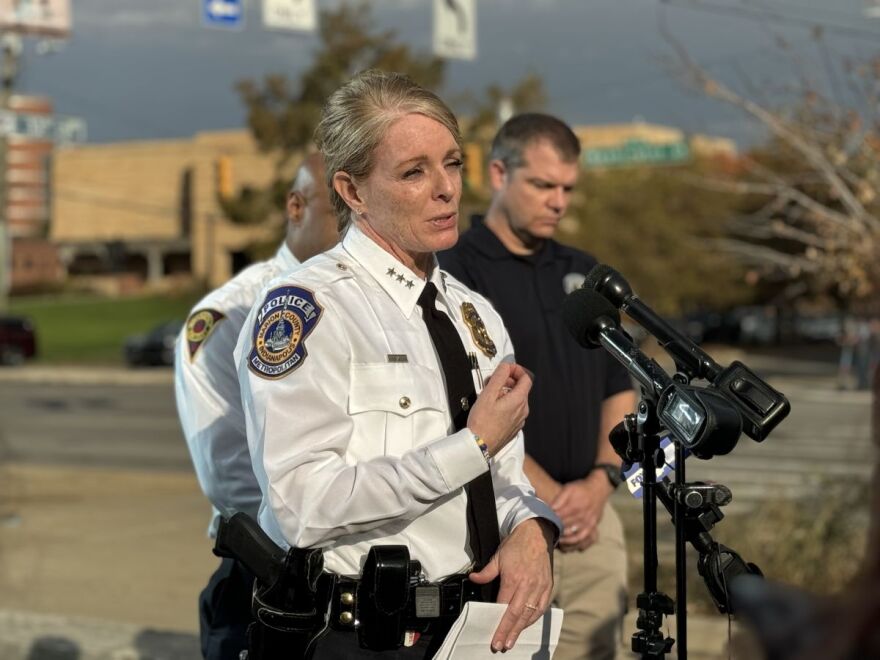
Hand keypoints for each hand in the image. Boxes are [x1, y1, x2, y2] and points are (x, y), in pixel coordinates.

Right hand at [466, 363, 531, 456]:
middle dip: (508, 381)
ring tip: (489, 397)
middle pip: (521, 389)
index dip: (517, 370)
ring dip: (505, 393)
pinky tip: (492, 409)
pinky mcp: (514, 428)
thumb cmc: (481, 422)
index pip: (526, 378)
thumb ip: (499, 377)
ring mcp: (519, 421)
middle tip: (491, 382)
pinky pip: (513, 411)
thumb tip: (507, 365)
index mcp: (519, 400)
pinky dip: (505, 405)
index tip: (505, 369)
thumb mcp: (488, 394)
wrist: (479, 446)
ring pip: (516, 400)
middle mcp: (523, 411)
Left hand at [469, 518, 553, 651]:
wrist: (537, 533)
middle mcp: (528, 585)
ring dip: (520, 629)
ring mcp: (540, 587)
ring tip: (512, 641)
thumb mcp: (498, 556)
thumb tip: (473, 578)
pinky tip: (526, 626)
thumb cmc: (517, 544)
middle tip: (501, 645)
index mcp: (514, 578)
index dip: (499, 623)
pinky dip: (533, 619)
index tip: (494, 635)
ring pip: (530, 614)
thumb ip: (486, 572)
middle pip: (517, 614)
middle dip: (508, 632)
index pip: (504, 606)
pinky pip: (541, 608)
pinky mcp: (548, 587)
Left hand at [552, 471, 612, 551]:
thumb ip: (559, 499)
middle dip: (556, 530)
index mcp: (575, 505)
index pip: (559, 517)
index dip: (551, 520)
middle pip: (566, 526)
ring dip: (564, 539)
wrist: (598, 490)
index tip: (544, 522)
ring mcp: (588, 522)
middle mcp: (582, 515)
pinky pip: (583, 538)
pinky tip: (566, 543)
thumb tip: (550, 508)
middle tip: (547, 532)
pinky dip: (574, 542)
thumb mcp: (569, 488)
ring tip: (555, 539)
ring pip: (574, 535)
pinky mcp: (592, 526)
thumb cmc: (581, 489)